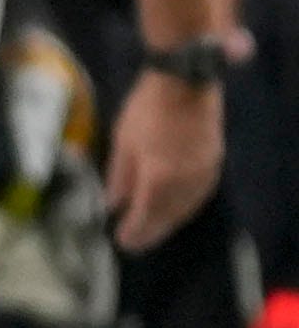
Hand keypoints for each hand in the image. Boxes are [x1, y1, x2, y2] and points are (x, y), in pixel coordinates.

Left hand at [117, 60, 231, 250]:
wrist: (185, 83)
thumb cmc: (146, 110)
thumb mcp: (123, 143)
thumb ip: (119, 178)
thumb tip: (112, 205)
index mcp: (158, 179)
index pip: (145, 216)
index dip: (133, 231)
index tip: (122, 242)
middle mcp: (184, 183)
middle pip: (168, 217)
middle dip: (151, 232)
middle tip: (136, 244)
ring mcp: (203, 173)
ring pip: (186, 208)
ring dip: (169, 222)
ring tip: (153, 230)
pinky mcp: (215, 163)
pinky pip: (199, 195)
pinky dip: (185, 207)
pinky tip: (175, 208)